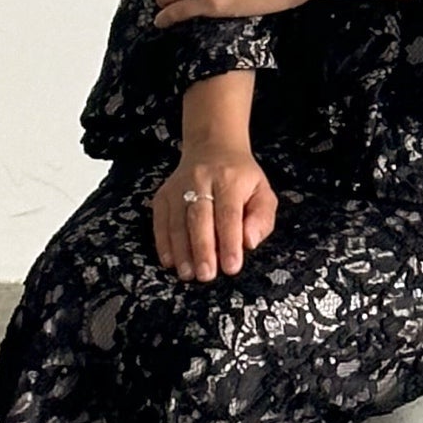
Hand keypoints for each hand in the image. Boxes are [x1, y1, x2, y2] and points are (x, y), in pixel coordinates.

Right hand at [152, 147, 277, 281]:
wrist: (213, 147)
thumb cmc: (241, 178)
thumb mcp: (263, 192)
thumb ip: (261, 218)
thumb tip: (249, 242)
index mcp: (230, 179)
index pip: (229, 213)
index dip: (229, 242)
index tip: (231, 267)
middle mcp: (202, 179)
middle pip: (200, 217)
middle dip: (203, 249)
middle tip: (206, 275)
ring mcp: (179, 186)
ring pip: (177, 221)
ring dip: (181, 250)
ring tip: (188, 274)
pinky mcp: (163, 194)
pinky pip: (160, 221)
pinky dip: (163, 242)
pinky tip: (169, 261)